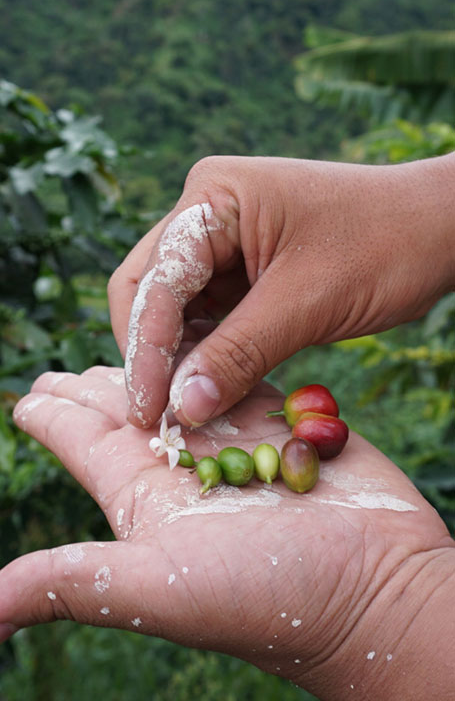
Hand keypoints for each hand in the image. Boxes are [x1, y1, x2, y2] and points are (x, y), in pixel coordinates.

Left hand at [4, 364, 454, 699]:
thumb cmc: (267, 595)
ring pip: (183, 391)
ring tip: (125, 346)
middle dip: (94, 388)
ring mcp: (238, 443)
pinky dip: (218, 358)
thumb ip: (74, 582)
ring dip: (152, 366)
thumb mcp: (157, 587)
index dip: (53, 419)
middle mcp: (186, 467)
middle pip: (127, 413)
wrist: (373, 590)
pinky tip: (200, 342)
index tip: (27, 395)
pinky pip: (240, 380)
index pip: (87, 446)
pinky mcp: (285, 425)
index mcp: (147, 497)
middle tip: (60, 368)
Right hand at [108, 154, 454, 428]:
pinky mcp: (243, 269)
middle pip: (150, 290)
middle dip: (152, 354)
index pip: (156, 280)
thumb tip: (181, 409)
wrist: (439, 229)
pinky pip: (209, 317)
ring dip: (177, 360)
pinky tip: (210, 391)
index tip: (146, 414)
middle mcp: (207, 211)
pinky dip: (207, 355)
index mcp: (214, 198)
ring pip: (175, 309)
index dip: (145, 351)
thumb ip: (238, 355)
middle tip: (155, 419)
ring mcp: (224, 240)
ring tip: (183, 413)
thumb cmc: (384, 246)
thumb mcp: (308, 303)